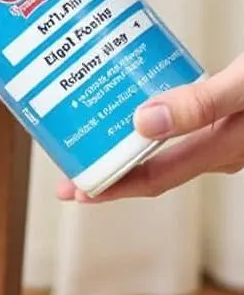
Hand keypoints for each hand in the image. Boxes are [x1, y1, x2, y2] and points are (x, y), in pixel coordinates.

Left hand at [56, 57, 243, 201]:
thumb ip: (201, 103)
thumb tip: (142, 122)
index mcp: (223, 148)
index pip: (154, 179)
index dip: (110, 188)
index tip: (72, 192)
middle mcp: (223, 148)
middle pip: (153, 167)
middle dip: (109, 168)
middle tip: (68, 162)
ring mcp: (229, 134)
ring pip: (167, 147)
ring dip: (127, 144)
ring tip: (89, 132)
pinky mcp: (231, 116)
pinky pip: (182, 126)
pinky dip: (151, 120)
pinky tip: (135, 102)